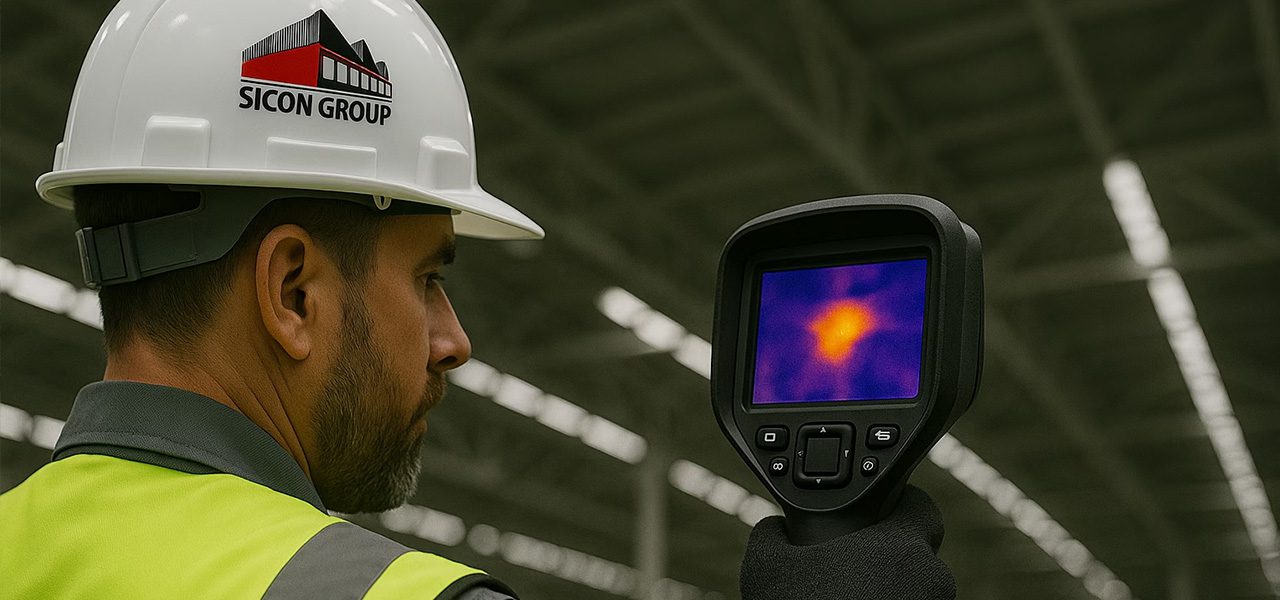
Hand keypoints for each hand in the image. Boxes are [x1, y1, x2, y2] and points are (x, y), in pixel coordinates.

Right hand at [740, 485, 955, 599]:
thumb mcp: (766, 566)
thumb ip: (772, 532)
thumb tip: (775, 527)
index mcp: (901, 546)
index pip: (921, 507)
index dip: (900, 505)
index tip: (879, 512)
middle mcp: (930, 579)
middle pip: (915, 553)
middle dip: (886, 557)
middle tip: (848, 567)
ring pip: (914, 588)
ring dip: (888, 589)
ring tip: (848, 599)